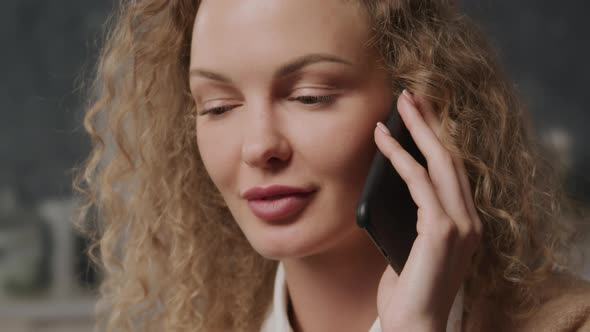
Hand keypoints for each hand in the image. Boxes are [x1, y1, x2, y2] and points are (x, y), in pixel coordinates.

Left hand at [374, 90, 481, 330]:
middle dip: (431, 123)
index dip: (437, 138)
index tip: (420, 114)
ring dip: (418, 130)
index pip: (453, 170)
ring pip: (440, 164)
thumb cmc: (407, 289)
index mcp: (465, 222)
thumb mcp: (411, 244)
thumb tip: (390, 185)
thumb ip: (411, 216)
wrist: (413, 326)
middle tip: (411, 95)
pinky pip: (418, 183)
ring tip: (399, 105)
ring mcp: (461, 226)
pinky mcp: (442, 232)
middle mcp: (470, 220)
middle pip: (451, 158)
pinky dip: (399, 157)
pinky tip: (382, 141)